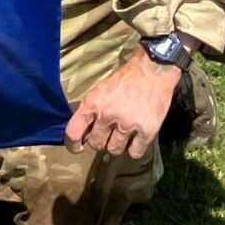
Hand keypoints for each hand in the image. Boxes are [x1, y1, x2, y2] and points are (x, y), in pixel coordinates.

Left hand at [65, 50, 181, 160]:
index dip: (72, 144)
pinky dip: (133, 149)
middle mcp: (107, 115)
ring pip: (114, 150)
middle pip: (96, 144)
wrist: (152, 71)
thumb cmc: (125, 79)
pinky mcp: (147, 131)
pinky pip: (134, 153)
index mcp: (93, 103)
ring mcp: (127, 124)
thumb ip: (91, 110)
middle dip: (99, 141)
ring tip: (122, 134)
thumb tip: (85, 133)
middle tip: (106, 134)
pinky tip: (135, 139)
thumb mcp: (100, 90)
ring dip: (116, 145)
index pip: (74, 132)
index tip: (77, 148)